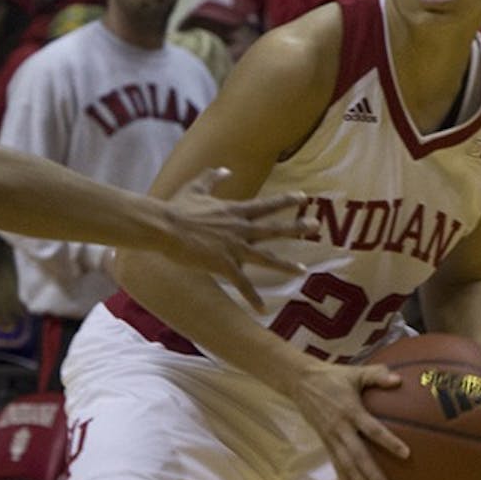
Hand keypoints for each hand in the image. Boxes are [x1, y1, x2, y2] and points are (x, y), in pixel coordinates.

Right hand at [160, 167, 312, 310]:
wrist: (164, 227)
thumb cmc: (177, 207)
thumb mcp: (195, 187)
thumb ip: (212, 178)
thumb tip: (225, 170)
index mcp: (234, 210)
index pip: (266, 205)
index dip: (286, 201)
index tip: (304, 198)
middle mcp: (239, 228)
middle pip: (274, 228)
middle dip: (296, 227)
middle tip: (316, 226)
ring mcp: (234, 247)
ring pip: (266, 257)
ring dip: (286, 265)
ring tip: (303, 271)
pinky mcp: (224, 265)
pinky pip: (243, 284)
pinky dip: (253, 297)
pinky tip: (263, 309)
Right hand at [285, 361, 407, 479]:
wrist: (300, 381)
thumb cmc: (332, 376)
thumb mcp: (354, 373)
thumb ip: (376, 375)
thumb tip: (399, 380)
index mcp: (350, 410)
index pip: (371, 429)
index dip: (388, 441)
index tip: (405, 453)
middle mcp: (340, 427)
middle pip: (357, 455)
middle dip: (371, 474)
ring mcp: (331, 436)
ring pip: (346, 465)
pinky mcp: (325, 441)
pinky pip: (335, 464)